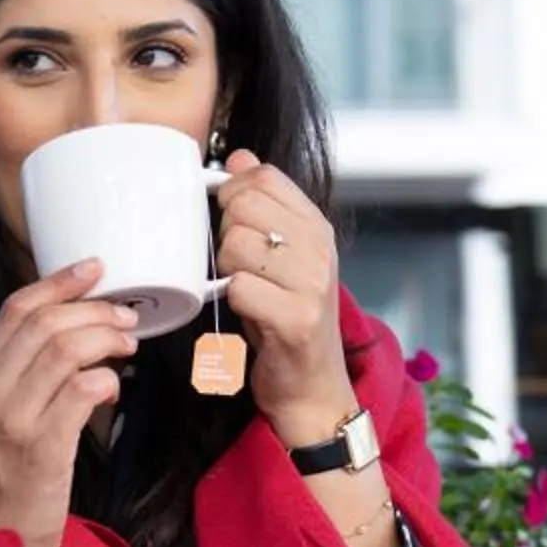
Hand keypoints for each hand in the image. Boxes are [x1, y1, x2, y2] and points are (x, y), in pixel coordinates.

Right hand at [0, 258, 137, 546]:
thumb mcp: (6, 410)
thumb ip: (30, 368)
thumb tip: (80, 325)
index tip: (95, 268)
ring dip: (107, 340)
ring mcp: (14, 418)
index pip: (17, 308)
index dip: (59, 281)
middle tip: (126, 318)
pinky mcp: (42, 447)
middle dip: (95, 311)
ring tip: (128, 346)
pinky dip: (107, 380)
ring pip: (65, 350)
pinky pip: (82, 392)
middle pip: (46, 322)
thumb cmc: (13, 471)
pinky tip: (114, 387)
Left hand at [212, 149, 356, 446]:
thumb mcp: (280, 257)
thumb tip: (240, 158)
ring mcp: (313, 283)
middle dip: (226, 236)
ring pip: (236, 245)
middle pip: (244, 207)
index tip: (230, 222)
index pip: (264, 176)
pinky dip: (232, 303)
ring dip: (227, 273)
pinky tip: (248, 315)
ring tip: (245, 293)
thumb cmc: (287, 321)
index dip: (233, 192)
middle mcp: (320, 249)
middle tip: (240, 269)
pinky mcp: (297, 318)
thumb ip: (264, 206)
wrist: (312, 389)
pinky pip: (239, 288)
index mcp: (317, 227)